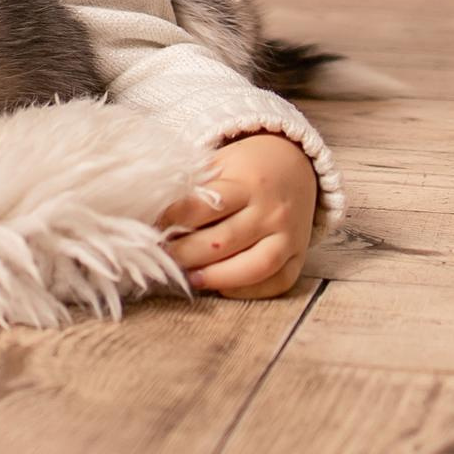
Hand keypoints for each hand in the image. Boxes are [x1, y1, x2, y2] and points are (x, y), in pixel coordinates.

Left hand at [159, 132, 316, 297]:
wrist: (296, 164)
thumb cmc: (247, 166)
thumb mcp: (221, 163)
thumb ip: (195, 187)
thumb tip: (155, 216)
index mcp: (247, 183)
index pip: (205, 206)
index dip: (174, 220)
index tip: (153, 227)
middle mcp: (270, 211)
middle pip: (224, 241)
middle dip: (188, 253)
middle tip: (164, 257)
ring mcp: (289, 236)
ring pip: (255, 266)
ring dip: (218, 277)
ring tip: (190, 279)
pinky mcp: (300, 255)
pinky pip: (278, 282)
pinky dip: (250, 290)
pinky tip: (223, 288)